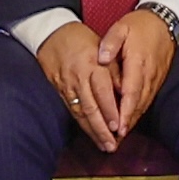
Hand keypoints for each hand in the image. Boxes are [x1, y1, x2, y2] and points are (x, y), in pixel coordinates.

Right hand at [36, 22, 127, 151]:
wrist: (52, 34)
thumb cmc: (82, 40)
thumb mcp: (103, 48)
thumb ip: (115, 70)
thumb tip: (126, 92)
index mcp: (92, 65)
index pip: (102, 92)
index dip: (110, 111)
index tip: (118, 127)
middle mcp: (79, 77)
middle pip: (91, 107)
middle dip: (102, 129)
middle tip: (112, 145)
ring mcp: (67, 85)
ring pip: (80, 112)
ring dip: (92, 131)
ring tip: (104, 145)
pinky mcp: (59, 90)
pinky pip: (72, 110)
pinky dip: (82, 124)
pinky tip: (90, 134)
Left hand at [101, 5, 178, 132]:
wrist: (165, 21)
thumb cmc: (140, 25)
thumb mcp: (121, 27)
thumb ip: (110, 43)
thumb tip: (100, 58)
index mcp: (138, 62)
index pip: (131, 92)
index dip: (125, 112)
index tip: (118, 128)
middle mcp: (148, 74)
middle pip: (138, 104)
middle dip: (127, 123)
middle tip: (115, 140)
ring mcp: (155, 78)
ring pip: (143, 104)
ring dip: (133, 120)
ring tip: (120, 136)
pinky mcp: (157, 79)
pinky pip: (148, 99)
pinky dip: (138, 111)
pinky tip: (130, 119)